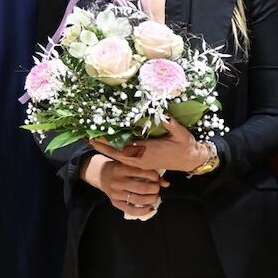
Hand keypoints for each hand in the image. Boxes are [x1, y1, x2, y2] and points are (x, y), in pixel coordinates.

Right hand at [82, 154, 169, 216]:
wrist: (100, 174)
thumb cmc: (120, 167)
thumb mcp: (130, 164)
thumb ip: (147, 171)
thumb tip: (166, 183)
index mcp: (122, 168)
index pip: (142, 172)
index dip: (154, 176)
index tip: (157, 177)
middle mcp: (118, 181)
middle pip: (142, 188)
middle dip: (154, 189)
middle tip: (157, 188)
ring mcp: (116, 193)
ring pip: (138, 199)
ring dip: (151, 199)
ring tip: (155, 196)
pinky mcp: (115, 202)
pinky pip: (131, 210)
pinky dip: (143, 210)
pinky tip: (150, 207)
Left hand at [90, 118, 209, 172]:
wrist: (190, 159)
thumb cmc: (185, 146)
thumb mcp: (181, 134)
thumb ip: (171, 125)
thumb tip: (162, 114)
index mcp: (148, 151)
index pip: (124, 146)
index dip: (110, 141)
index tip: (98, 134)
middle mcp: (142, 159)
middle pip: (117, 153)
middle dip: (102, 146)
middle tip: (87, 138)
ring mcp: (141, 162)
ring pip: (119, 157)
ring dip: (105, 150)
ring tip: (93, 141)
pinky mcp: (142, 163)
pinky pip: (124, 159)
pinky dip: (114, 153)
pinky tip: (107, 147)